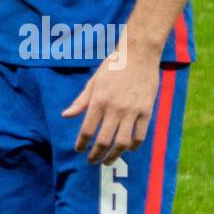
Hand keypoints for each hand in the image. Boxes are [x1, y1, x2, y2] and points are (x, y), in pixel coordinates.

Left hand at [61, 46, 159, 164]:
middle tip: (92, 161)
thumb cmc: (114, 65)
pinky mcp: (146, 111)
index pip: (87, 130)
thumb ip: (81, 101)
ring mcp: (132, 111)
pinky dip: (132, 146)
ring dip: (114, 156)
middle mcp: (115, 108)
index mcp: (99, 100)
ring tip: (108, 160)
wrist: (139, 53)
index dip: (81, 144)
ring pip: (122, 143)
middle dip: (96, 155)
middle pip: (104, 141)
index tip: (79, 150)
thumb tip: (66, 116)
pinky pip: (140, 136)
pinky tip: (127, 148)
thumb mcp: (94, 81)